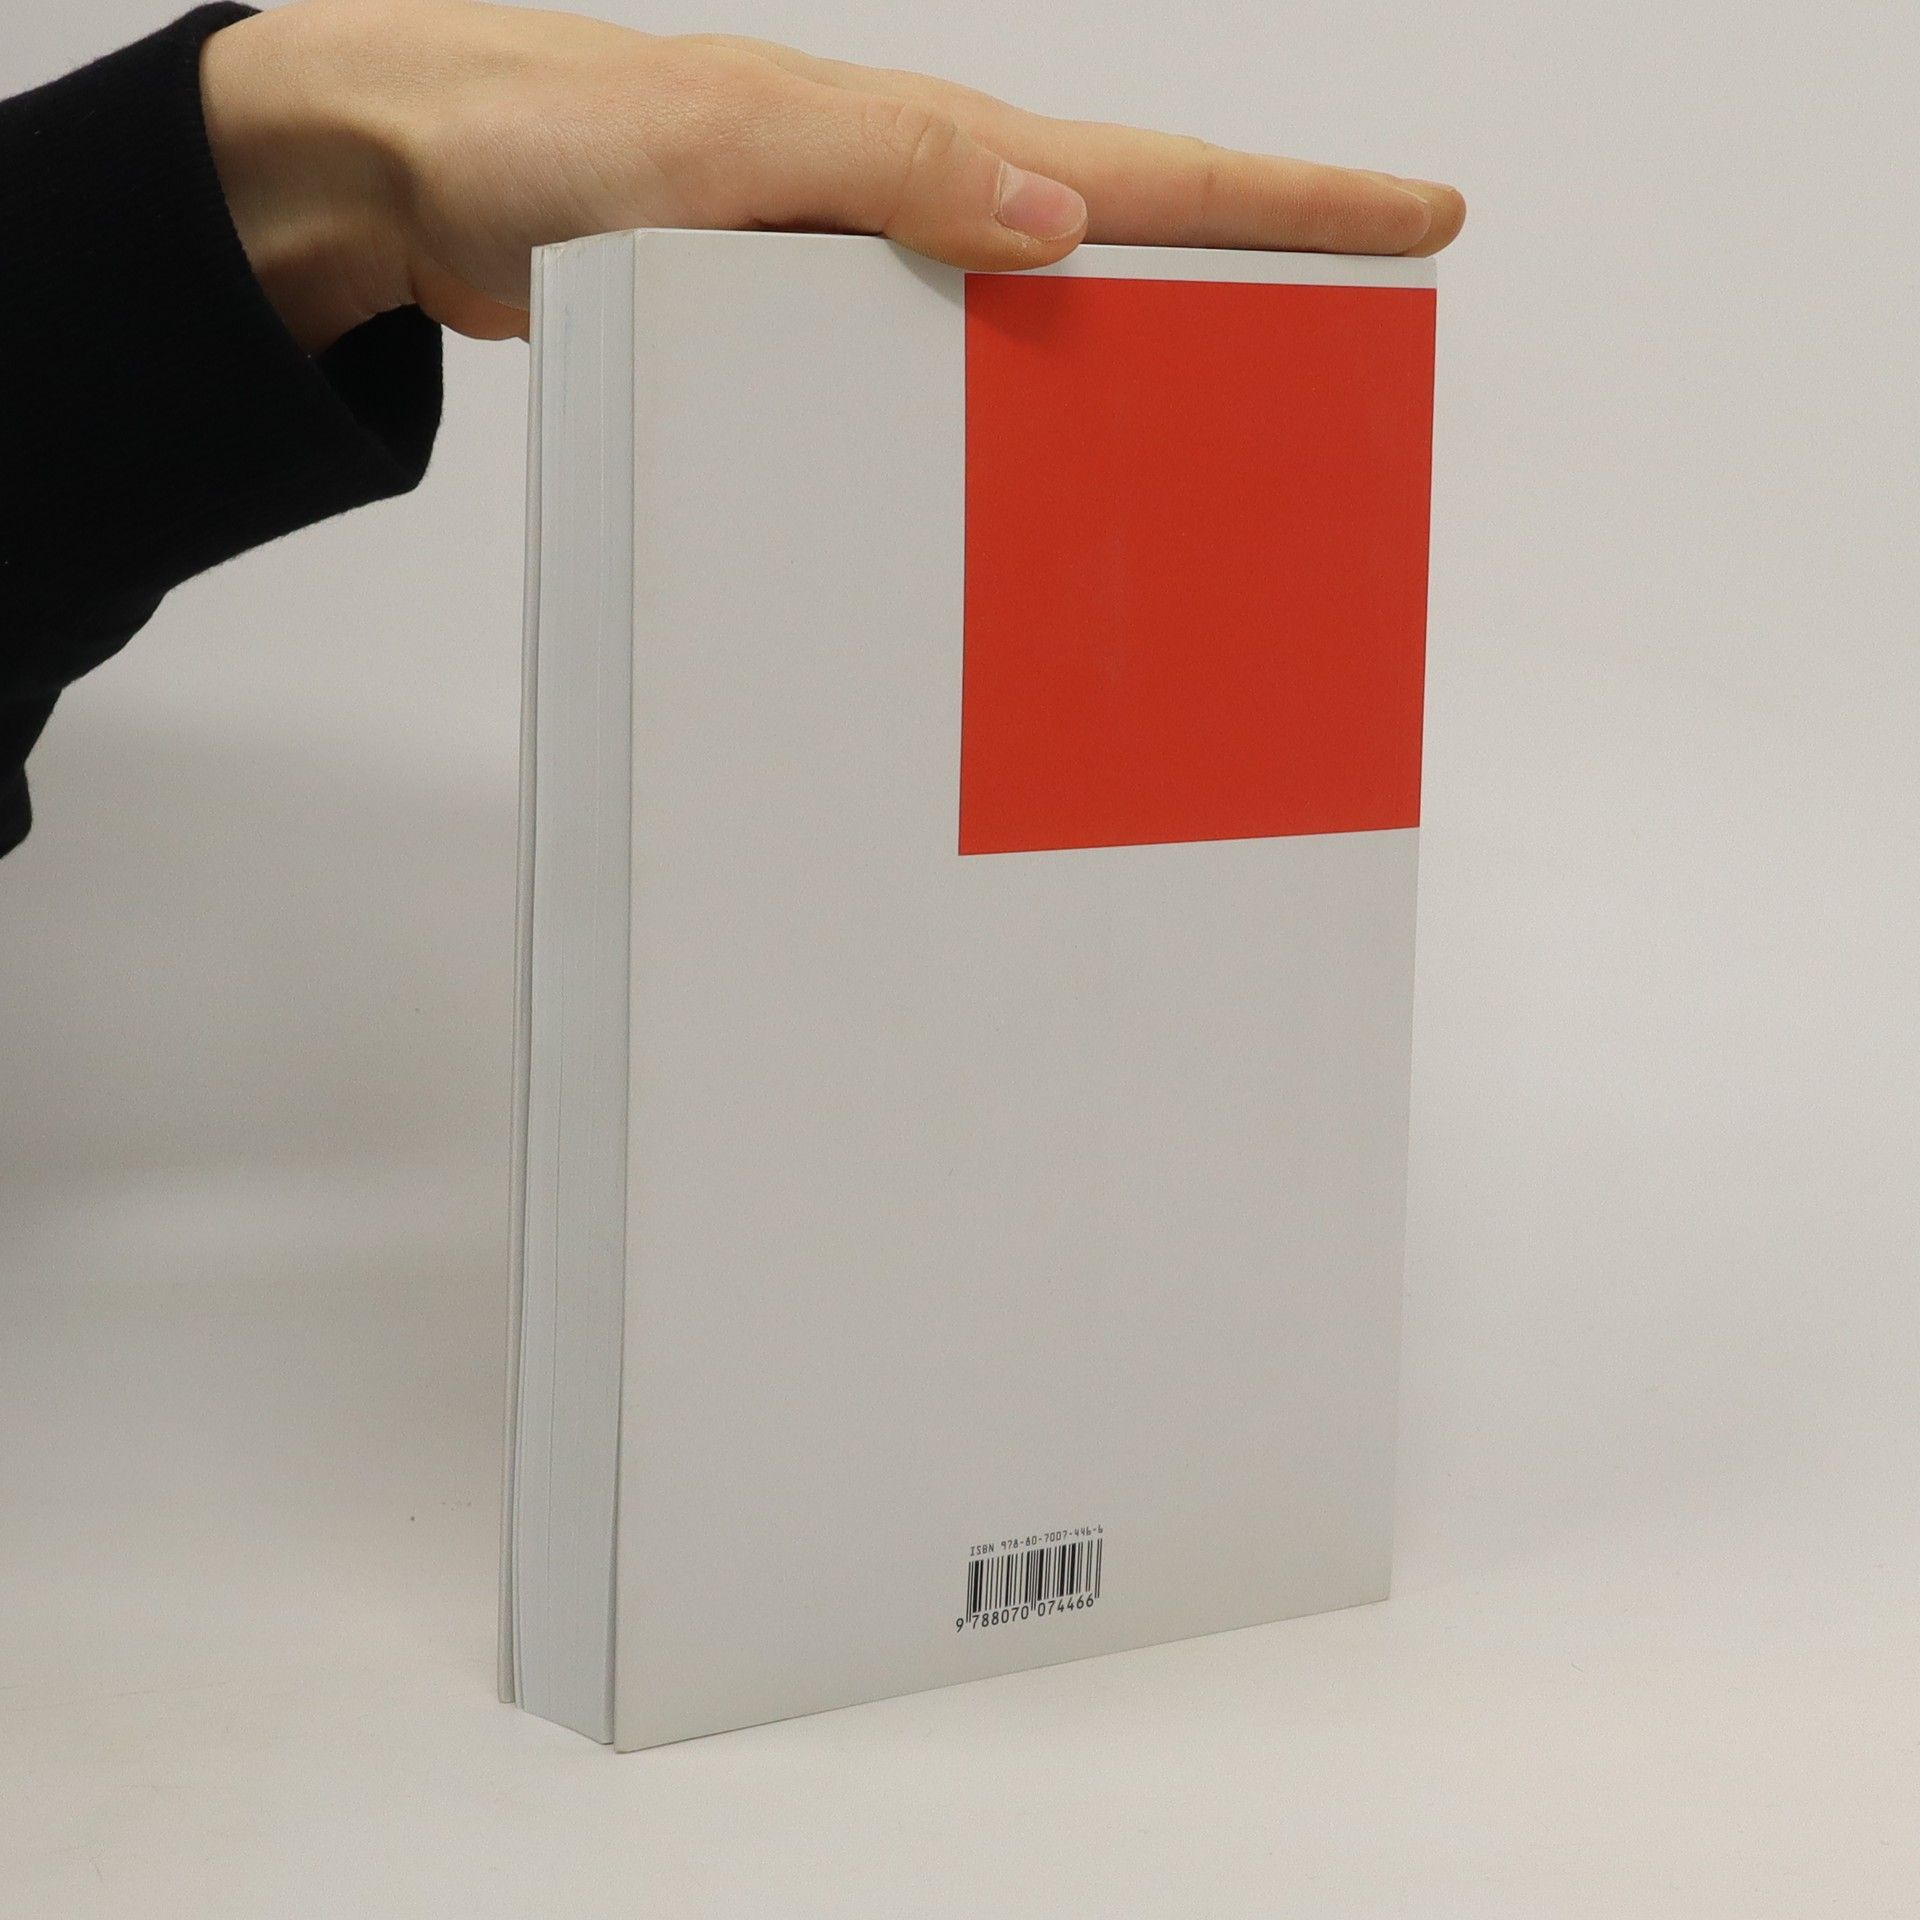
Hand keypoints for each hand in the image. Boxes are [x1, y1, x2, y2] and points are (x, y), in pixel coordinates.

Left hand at [201, 0, 1464, 353]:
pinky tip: (1022, 463)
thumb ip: (889, 168)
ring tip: (1223, 426)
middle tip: (1358, 324)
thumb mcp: (724, 142)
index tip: (1413, 215)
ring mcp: (855, 273)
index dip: (1291, 199)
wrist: (410, 181)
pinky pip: (934, 372)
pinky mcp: (795, 331)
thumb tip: (1059, 219)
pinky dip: (1000, 408)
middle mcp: (907, 206)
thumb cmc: (537, 136)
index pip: (1145, 172)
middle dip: (1252, 276)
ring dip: (1131, 362)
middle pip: (1121, 243)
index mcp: (918, 149)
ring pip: (1032, 322)